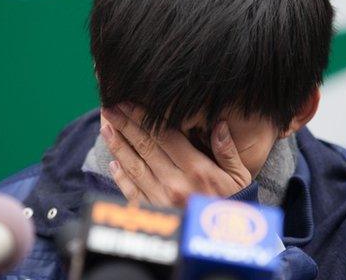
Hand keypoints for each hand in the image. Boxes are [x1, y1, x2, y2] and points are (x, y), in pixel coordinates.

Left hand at [99, 103, 251, 207]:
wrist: (223, 242)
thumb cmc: (234, 206)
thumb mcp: (239, 177)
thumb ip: (227, 151)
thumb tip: (219, 125)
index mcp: (197, 170)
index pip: (164, 136)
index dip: (145, 117)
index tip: (130, 102)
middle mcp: (175, 182)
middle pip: (145, 147)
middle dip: (125, 125)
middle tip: (110, 108)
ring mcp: (161, 199)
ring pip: (134, 166)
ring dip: (118, 145)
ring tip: (106, 127)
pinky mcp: (154, 213)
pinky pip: (132, 192)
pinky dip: (120, 177)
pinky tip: (112, 163)